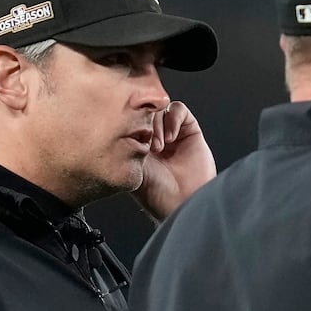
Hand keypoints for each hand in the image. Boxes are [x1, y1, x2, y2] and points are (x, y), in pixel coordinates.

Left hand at [132, 101, 215, 220]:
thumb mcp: (132, 166)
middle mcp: (153, 136)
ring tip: (159, 147)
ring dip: (157, 124)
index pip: (128, 117)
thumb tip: (121, 120)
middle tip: (146, 145)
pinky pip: (178, 109)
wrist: (184, 203)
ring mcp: (171, 132)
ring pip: (159, 108)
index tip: (129, 137)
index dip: (128, 121)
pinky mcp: (189, 130)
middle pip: (143, 109)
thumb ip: (126, 143)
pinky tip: (172, 139)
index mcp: (136, 144)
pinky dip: (173, 119)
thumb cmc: (156, 193)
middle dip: (143, 123)